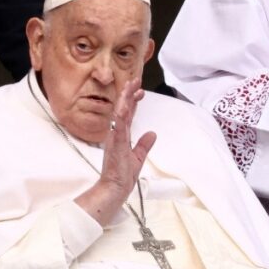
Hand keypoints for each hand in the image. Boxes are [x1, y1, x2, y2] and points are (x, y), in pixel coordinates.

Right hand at [74, 78, 156, 225]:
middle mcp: (117, 133)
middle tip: (135, 80)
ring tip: (130, 85)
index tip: (139, 90)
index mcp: (122, 136)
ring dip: (125, 98)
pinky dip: (121, 114)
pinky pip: (118, 125)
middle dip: (129, 94)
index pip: (128, 115)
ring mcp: (115, 137)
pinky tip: (125, 104)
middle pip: (123, 109)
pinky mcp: (115, 143)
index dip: (133, 101)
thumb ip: (144, 145)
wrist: (115, 188)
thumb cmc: (123, 175)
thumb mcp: (138, 157)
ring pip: (120, 113)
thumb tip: (153, 133)